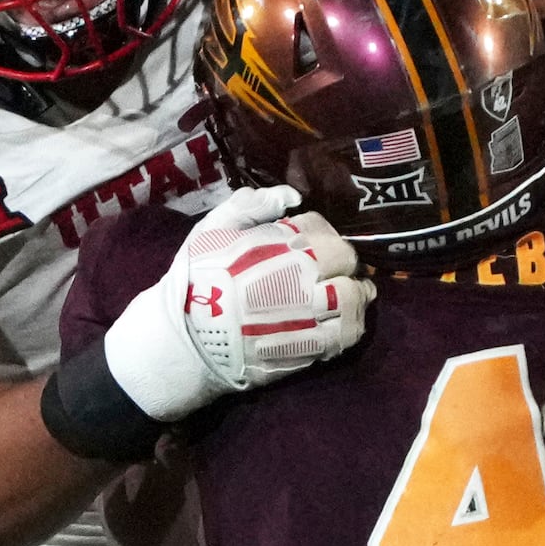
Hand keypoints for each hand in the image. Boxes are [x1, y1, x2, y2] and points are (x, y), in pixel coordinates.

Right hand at [106, 186, 374, 421]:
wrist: (186, 340)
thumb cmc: (198, 280)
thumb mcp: (212, 230)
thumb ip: (251, 205)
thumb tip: (291, 196)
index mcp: (283, 246)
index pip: (323, 230)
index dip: (321, 234)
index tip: (314, 243)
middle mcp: (304, 279)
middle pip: (347, 262)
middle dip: (345, 262)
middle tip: (340, 267)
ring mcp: (311, 317)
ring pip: (354, 301)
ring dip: (357, 295)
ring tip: (351, 295)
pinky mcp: (310, 350)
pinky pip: (346, 336)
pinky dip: (351, 325)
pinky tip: (342, 322)